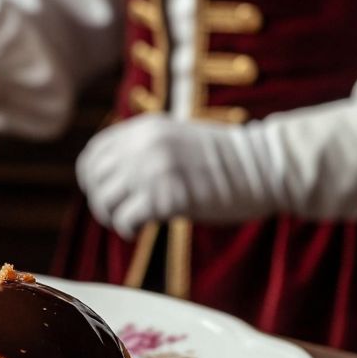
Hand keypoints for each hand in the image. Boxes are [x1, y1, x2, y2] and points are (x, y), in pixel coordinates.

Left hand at [76, 105, 356, 238]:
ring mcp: (155, 169)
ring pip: (105, 202)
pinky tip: (142, 230)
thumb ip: (142, 150)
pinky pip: (126, 219)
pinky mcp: (168, 197)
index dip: (92, 180)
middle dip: (102, 203)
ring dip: (113, 218)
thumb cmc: (222, 160)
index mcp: (143, 128)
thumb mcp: (174, 139)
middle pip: (94, 181)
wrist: (264, 166)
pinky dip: (128, 229)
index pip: (93, 155)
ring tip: (132, 223)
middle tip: (121, 214)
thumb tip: (108, 177)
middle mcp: (144, 144)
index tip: (107, 195)